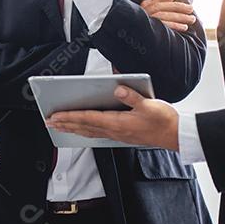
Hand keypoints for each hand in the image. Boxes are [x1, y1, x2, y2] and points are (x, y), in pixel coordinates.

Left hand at [46, 85, 179, 149]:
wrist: (176, 135)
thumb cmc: (163, 120)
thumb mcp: (149, 104)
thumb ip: (132, 96)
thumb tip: (116, 88)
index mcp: (118, 122)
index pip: (87, 118)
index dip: (69, 117)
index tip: (54, 116)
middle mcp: (115, 130)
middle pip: (84, 127)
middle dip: (65, 124)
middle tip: (48, 122)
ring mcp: (118, 134)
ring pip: (89, 132)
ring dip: (73, 128)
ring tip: (59, 126)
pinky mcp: (122, 135)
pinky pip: (98, 134)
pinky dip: (86, 131)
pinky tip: (81, 131)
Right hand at [140, 0, 195, 31]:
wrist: (130, 48)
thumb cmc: (142, 30)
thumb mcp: (146, 16)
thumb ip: (157, 5)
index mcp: (140, 11)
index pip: (153, 2)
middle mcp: (141, 16)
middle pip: (161, 8)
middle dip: (177, 7)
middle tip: (191, 9)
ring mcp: (145, 24)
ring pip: (164, 16)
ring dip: (180, 17)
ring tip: (192, 19)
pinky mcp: (150, 33)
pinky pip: (164, 27)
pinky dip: (175, 26)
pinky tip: (185, 27)